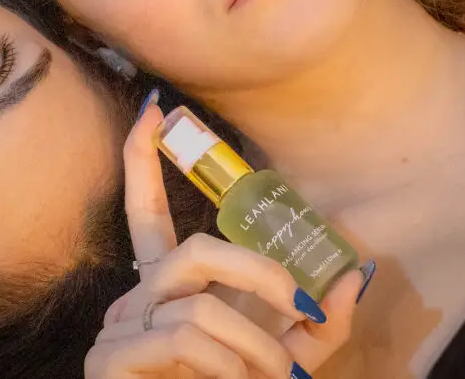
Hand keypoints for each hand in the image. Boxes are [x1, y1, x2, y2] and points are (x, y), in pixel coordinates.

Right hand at [85, 94, 365, 378]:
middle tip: (299, 309)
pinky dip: (225, 363)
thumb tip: (356, 271)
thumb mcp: (292, 361)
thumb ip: (323, 322)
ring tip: (270, 378)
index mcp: (169, 291)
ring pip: (195, 302)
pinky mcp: (109, 363)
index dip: (143, 163)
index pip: (146, 216)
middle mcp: (136, 301)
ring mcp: (118, 332)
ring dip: (251, 342)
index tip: (154, 113)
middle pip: (193, 252)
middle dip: (257, 273)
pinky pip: (180, 336)